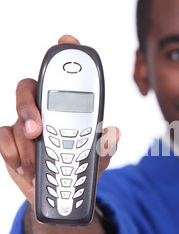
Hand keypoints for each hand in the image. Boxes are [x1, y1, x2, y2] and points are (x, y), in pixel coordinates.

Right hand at [0, 35, 119, 204]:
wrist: (61, 194)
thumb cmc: (80, 167)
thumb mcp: (99, 157)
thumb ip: (106, 145)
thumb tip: (113, 131)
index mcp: (66, 106)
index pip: (64, 74)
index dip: (66, 52)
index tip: (67, 39)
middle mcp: (43, 109)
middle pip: (28, 89)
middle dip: (29, 106)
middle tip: (36, 129)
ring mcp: (24, 124)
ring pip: (17, 123)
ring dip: (28, 147)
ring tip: (38, 167)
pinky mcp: (10, 142)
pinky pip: (4, 139)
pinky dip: (14, 154)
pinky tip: (25, 168)